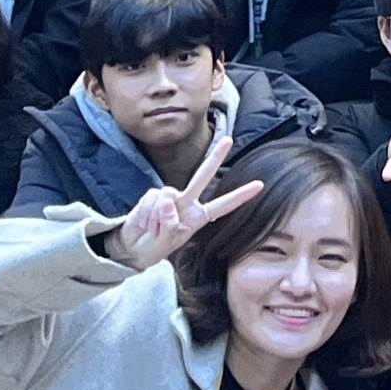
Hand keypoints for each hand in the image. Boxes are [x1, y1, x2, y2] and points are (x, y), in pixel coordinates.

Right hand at [109, 132, 261, 267]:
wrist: (130, 248)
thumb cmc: (153, 248)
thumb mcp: (165, 244)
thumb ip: (170, 225)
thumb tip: (170, 202)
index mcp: (197, 218)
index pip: (222, 206)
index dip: (240, 196)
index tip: (260, 186)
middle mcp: (186, 203)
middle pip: (202, 177)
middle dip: (215, 158)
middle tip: (229, 140)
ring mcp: (170, 197)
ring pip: (168, 195)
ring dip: (157, 217)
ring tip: (152, 229)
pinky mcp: (152, 195)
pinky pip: (152, 199)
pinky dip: (146, 213)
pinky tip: (144, 222)